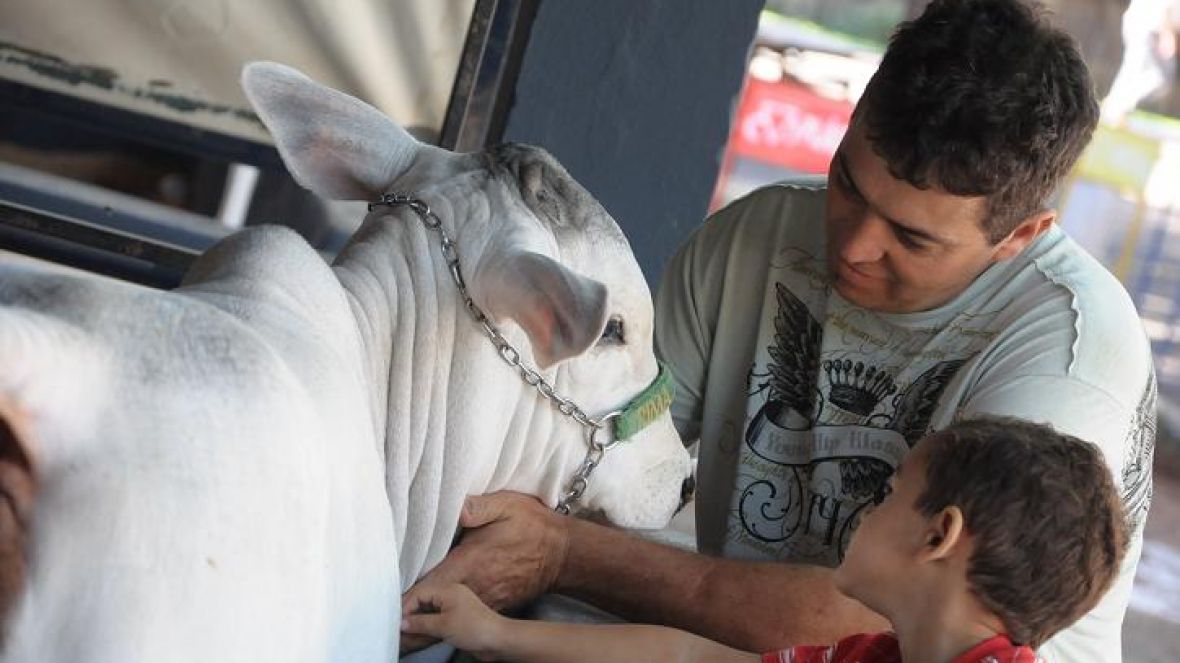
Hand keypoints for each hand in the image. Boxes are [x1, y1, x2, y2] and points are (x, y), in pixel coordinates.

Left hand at [399, 491, 570, 652]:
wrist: (563, 554)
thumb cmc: (531, 526)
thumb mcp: (506, 505)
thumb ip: (476, 506)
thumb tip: (452, 506)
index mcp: (469, 564)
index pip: (429, 589)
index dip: (404, 602)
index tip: (384, 609)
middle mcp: (473, 589)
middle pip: (432, 617)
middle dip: (407, 626)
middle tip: (381, 632)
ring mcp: (483, 602)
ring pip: (445, 625)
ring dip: (420, 631)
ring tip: (396, 635)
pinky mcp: (492, 607)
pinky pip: (461, 623)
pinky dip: (440, 628)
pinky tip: (423, 628)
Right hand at [401, 583, 504, 660]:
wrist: (498, 640)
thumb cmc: (475, 628)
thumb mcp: (443, 626)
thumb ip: (420, 623)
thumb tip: (403, 623)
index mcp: (448, 590)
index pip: (419, 593)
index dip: (406, 606)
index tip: (397, 620)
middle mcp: (451, 595)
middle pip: (424, 601)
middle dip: (410, 614)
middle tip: (399, 627)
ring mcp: (454, 607)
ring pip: (429, 611)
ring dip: (418, 622)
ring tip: (406, 632)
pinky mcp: (457, 619)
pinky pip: (437, 620)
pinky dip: (428, 626)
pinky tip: (420, 635)